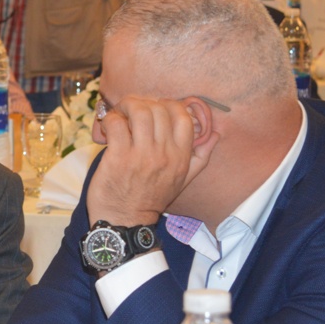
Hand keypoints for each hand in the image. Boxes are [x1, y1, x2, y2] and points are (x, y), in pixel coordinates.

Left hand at [87, 97, 216, 225]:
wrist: (125, 221)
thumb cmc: (151, 199)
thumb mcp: (183, 180)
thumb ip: (200, 156)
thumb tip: (215, 134)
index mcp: (181, 156)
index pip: (184, 115)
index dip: (168, 104)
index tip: (155, 108)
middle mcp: (164, 154)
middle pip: (160, 108)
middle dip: (143, 102)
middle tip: (131, 110)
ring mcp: (141, 155)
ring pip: (139, 111)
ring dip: (126, 106)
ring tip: (119, 114)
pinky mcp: (118, 157)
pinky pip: (116, 124)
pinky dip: (110, 120)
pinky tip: (108, 128)